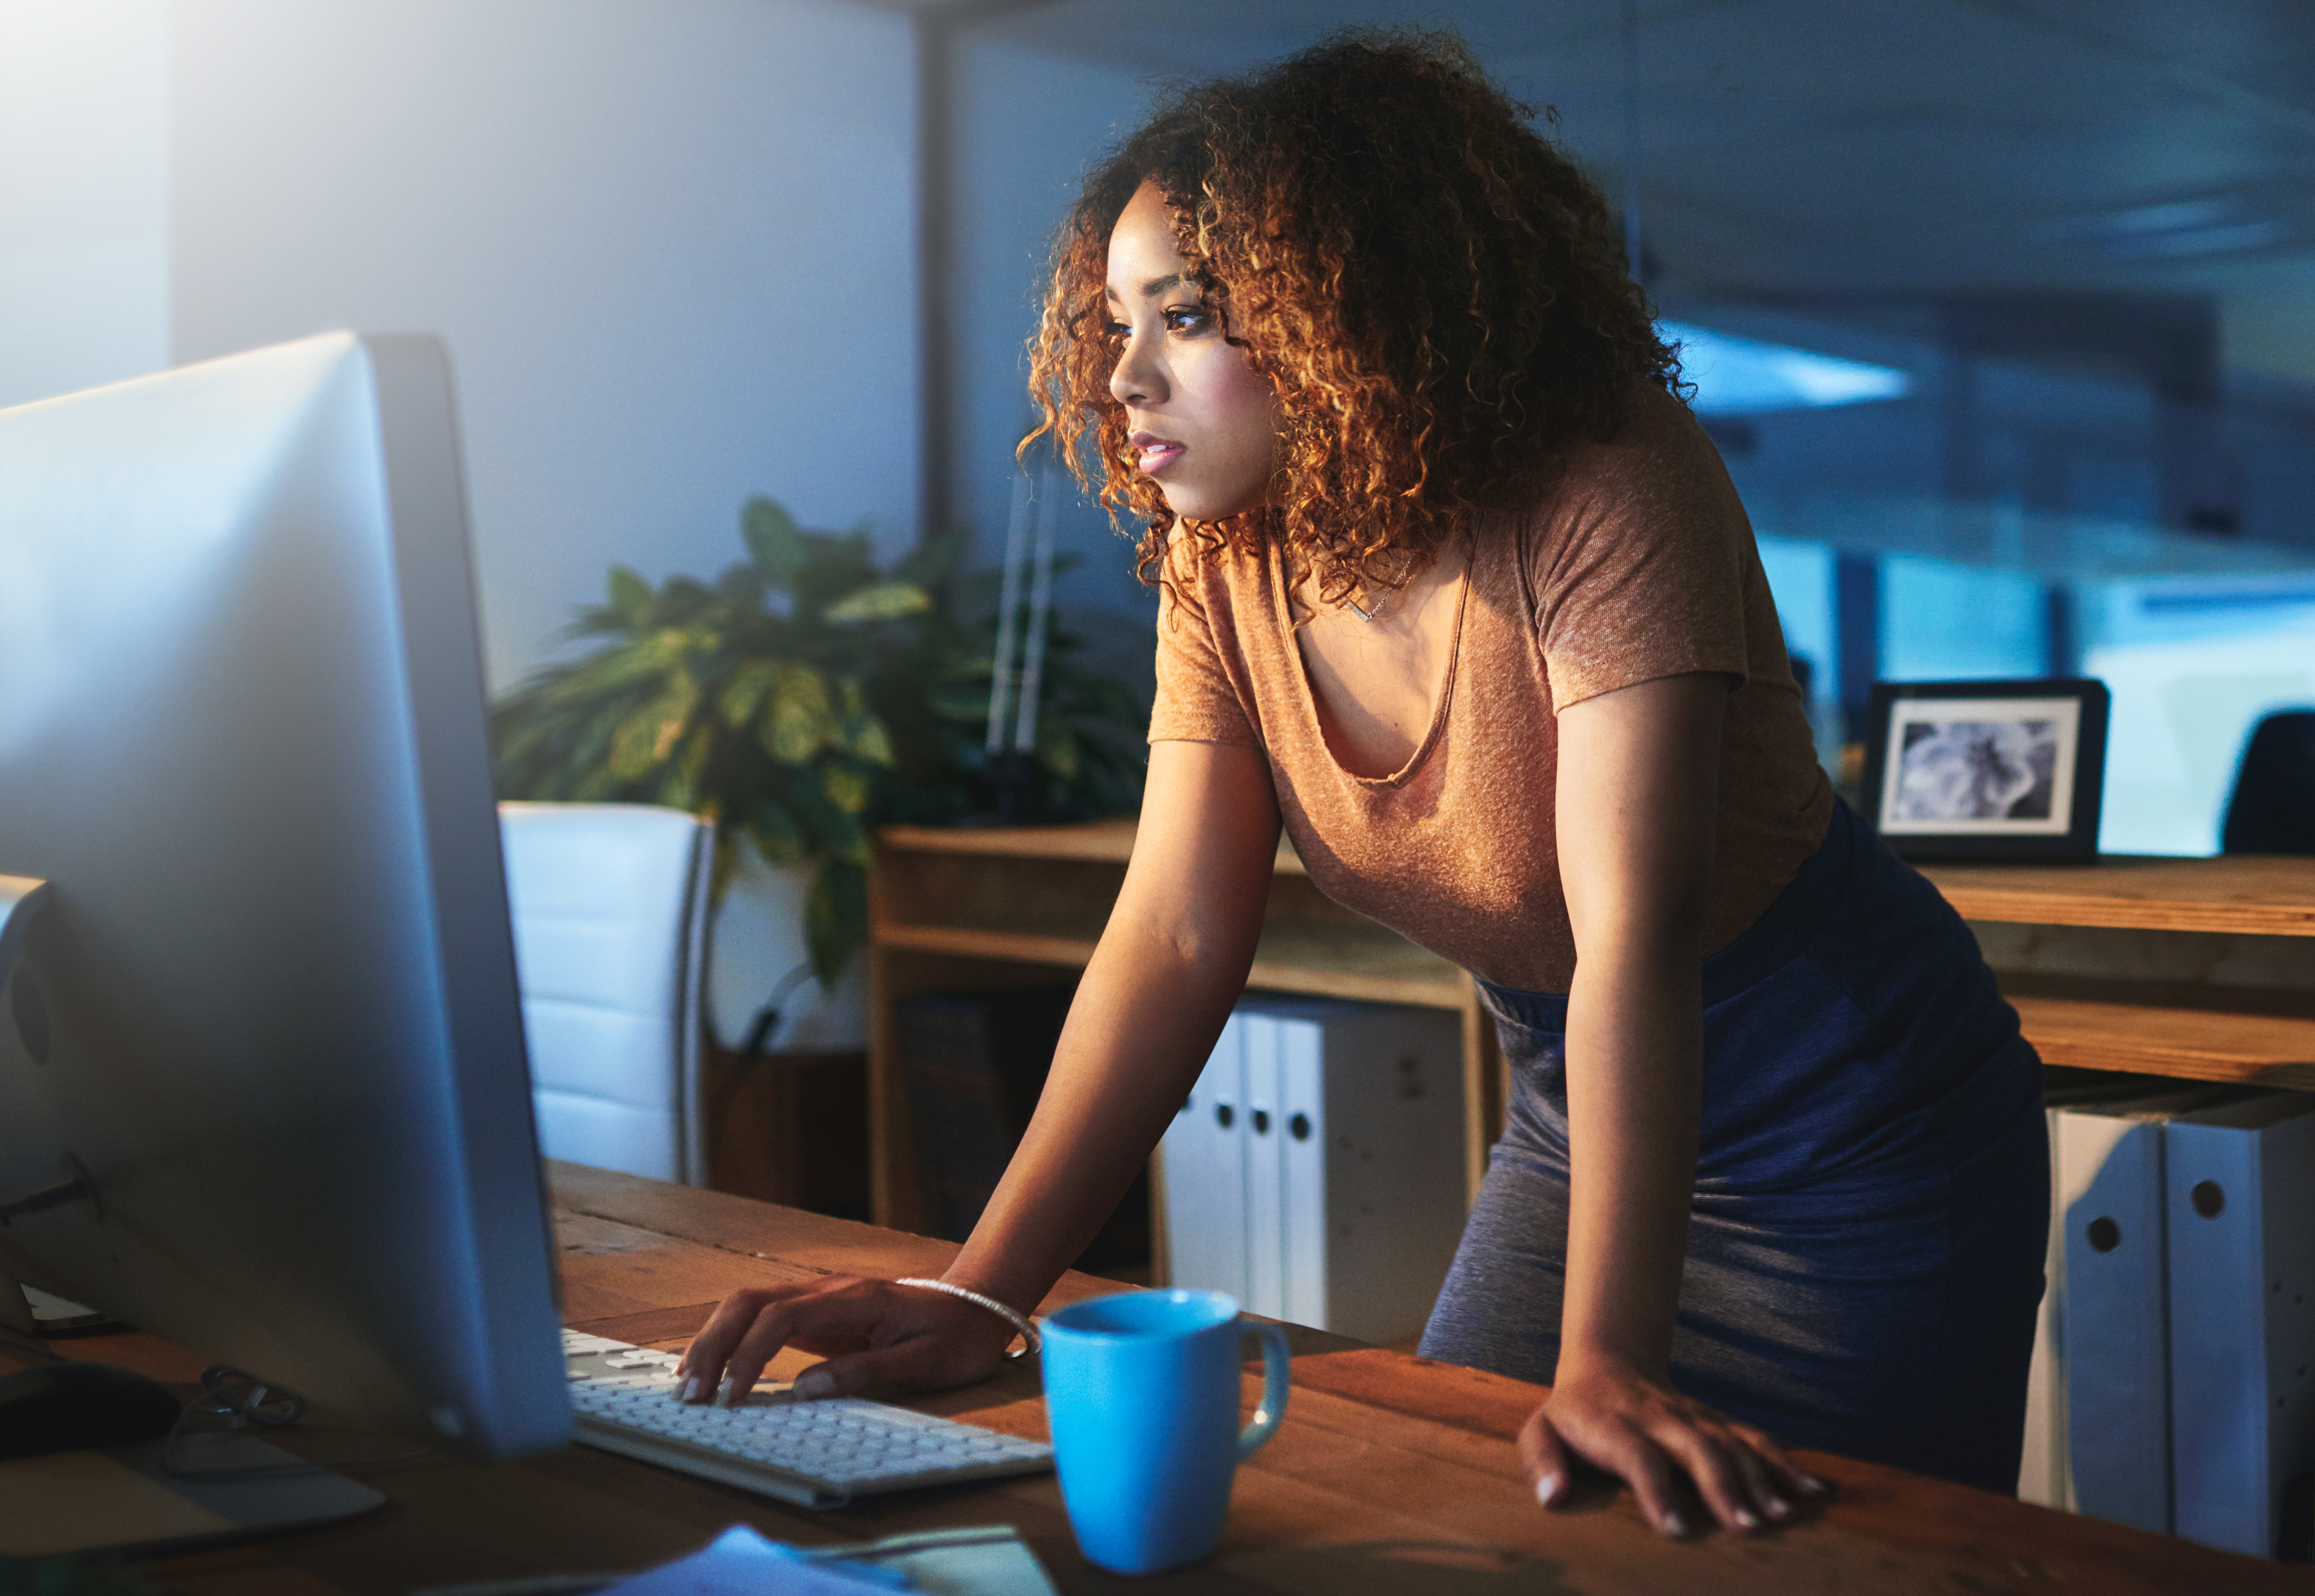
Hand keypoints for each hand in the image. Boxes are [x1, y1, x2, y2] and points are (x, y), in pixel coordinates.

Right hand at [674, 1275, 1018, 1404]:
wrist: (979, 1306)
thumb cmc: (957, 1336)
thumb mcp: (925, 1362)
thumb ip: (867, 1371)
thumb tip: (805, 1389)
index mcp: (854, 1299)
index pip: (781, 1318)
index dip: (749, 1356)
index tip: (732, 1398)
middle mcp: (829, 1290)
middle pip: (750, 1303)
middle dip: (715, 1345)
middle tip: (691, 1395)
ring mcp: (820, 1298)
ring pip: (748, 1305)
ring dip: (715, 1339)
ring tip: (689, 1382)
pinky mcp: (817, 1313)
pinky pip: (762, 1317)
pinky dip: (731, 1337)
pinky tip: (714, 1366)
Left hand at [1520, 1357, 1825, 1536]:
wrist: (1606, 1364)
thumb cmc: (1570, 1415)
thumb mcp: (1539, 1431)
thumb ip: (1541, 1464)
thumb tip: (1552, 1499)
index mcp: (1614, 1425)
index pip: (1637, 1457)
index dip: (1656, 1491)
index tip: (1674, 1530)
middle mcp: (1659, 1418)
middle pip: (1696, 1448)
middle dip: (1722, 1486)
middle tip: (1746, 1528)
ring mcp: (1694, 1416)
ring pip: (1732, 1443)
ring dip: (1759, 1480)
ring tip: (1783, 1519)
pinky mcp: (1717, 1421)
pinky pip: (1755, 1438)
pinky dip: (1785, 1464)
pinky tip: (1812, 1494)